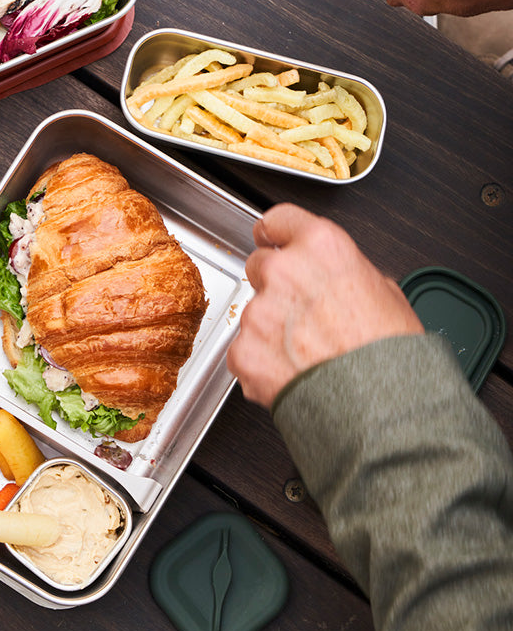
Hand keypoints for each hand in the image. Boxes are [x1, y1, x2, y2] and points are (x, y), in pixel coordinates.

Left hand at [226, 204, 423, 408]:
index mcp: (321, 247)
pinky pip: (243, 350)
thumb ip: (344, 271)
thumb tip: (333, 275)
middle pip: (258, 266)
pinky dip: (260, 361)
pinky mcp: (242, 350)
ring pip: (252, 312)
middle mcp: (283, 272)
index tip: (270, 241)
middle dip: (274, 286)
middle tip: (301, 314)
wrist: (377, 409)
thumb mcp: (384, 292)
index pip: (277, 220)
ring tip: (306, 352)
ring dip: (270, 328)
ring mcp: (258, 312)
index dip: (274, 235)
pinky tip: (291, 371)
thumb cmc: (388, 355)